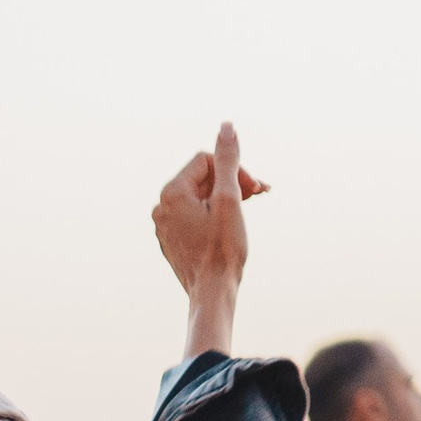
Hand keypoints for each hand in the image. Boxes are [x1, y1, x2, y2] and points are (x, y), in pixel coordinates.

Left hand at [153, 124, 266, 354]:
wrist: (212, 294)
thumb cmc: (223, 250)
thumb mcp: (230, 199)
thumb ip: (227, 160)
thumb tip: (227, 127)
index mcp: (172, 192)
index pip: (206, 161)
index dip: (234, 169)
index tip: (254, 189)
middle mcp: (161, 206)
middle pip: (201, 179)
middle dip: (231, 183)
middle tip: (259, 194)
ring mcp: (164, 226)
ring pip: (198, 198)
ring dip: (224, 198)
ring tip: (247, 208)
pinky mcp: (171, 241)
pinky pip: (192, 218)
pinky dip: (212, 216)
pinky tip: (230, 228)